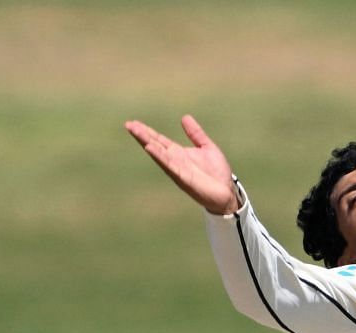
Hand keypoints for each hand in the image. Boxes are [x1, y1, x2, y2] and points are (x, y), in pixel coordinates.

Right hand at [123, 114, 240, 215]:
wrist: (227, 192)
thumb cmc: (217, 173)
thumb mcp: (207, 147)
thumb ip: (196, 134)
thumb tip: (184, 117)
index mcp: (179, 153)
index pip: (159, 140)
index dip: (147, 131)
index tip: (134, 123)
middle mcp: (175, 161)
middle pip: (155, 145)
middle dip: (142, 135)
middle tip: (128, 124)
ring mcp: (178, 169)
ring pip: (159, 154)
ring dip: (147, 143)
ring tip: (135, 131)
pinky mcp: (184, 178)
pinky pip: (169, 166)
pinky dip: (159, 156)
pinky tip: (150, 148)